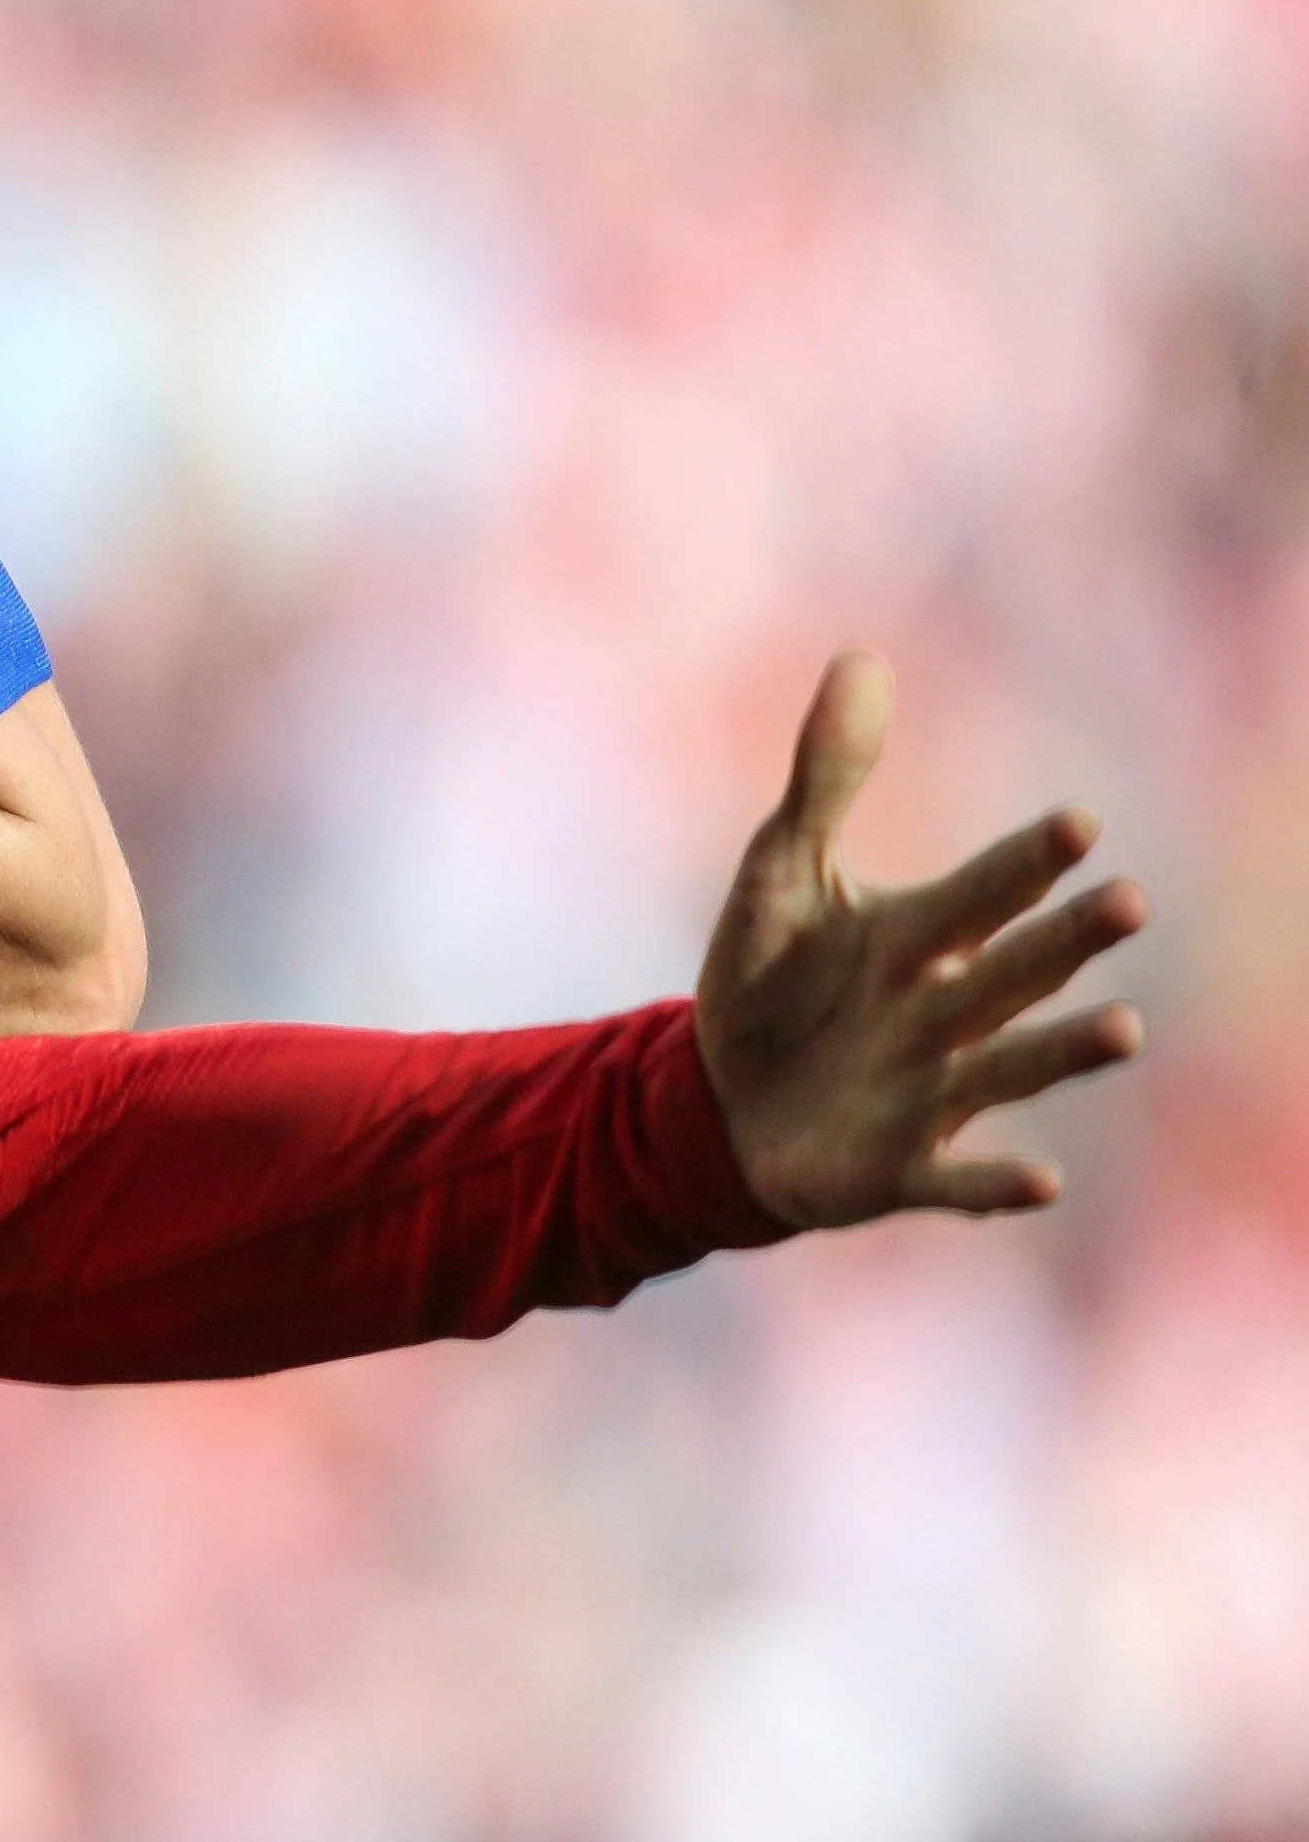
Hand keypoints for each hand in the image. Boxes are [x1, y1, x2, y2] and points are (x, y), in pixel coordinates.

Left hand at [697, 652, 1148, 1228]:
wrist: (716, 1104)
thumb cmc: (769, 983)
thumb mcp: (781, 875)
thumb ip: (826, 779)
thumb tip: (861, 657)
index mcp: (918, 938)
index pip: (981, 891)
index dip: (1024, 861)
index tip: (1079, 824)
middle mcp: (942, 1011)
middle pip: (1012, 970)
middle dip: (1065, 940)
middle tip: (1126, 903)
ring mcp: (928, 1091)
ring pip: (1007, 1066)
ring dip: (1064, 1051)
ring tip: (1124, 1028)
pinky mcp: (897, 1168)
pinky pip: (954, 1180)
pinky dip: (994, 1184)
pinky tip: (1044, 1181)